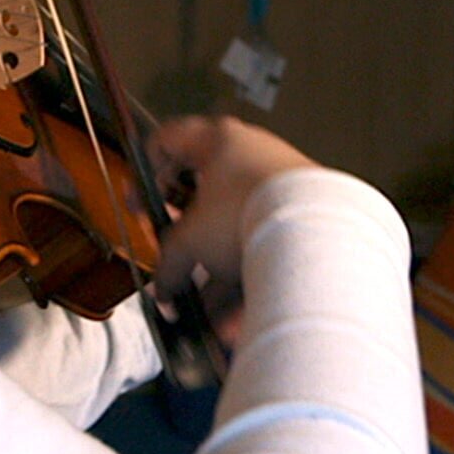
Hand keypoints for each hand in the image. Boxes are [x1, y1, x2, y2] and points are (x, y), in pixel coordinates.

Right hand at [150, 114, 316, 316]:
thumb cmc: (253, 213)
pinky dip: (247, 274)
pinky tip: (232, 312)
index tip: (139, 204)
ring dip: (216, 267)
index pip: (168, 141)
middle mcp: (252, 154)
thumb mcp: (190, 239)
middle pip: (205, 191)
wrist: (314, 230)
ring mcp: (279, 182)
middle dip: (187, 235)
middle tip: (174, 255)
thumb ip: (168, 260)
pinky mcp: (300, 212)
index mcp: (218, 140)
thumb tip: (166, 285)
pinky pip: (264, 244)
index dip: (146, 173)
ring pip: (236, 226)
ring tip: (203, 303)